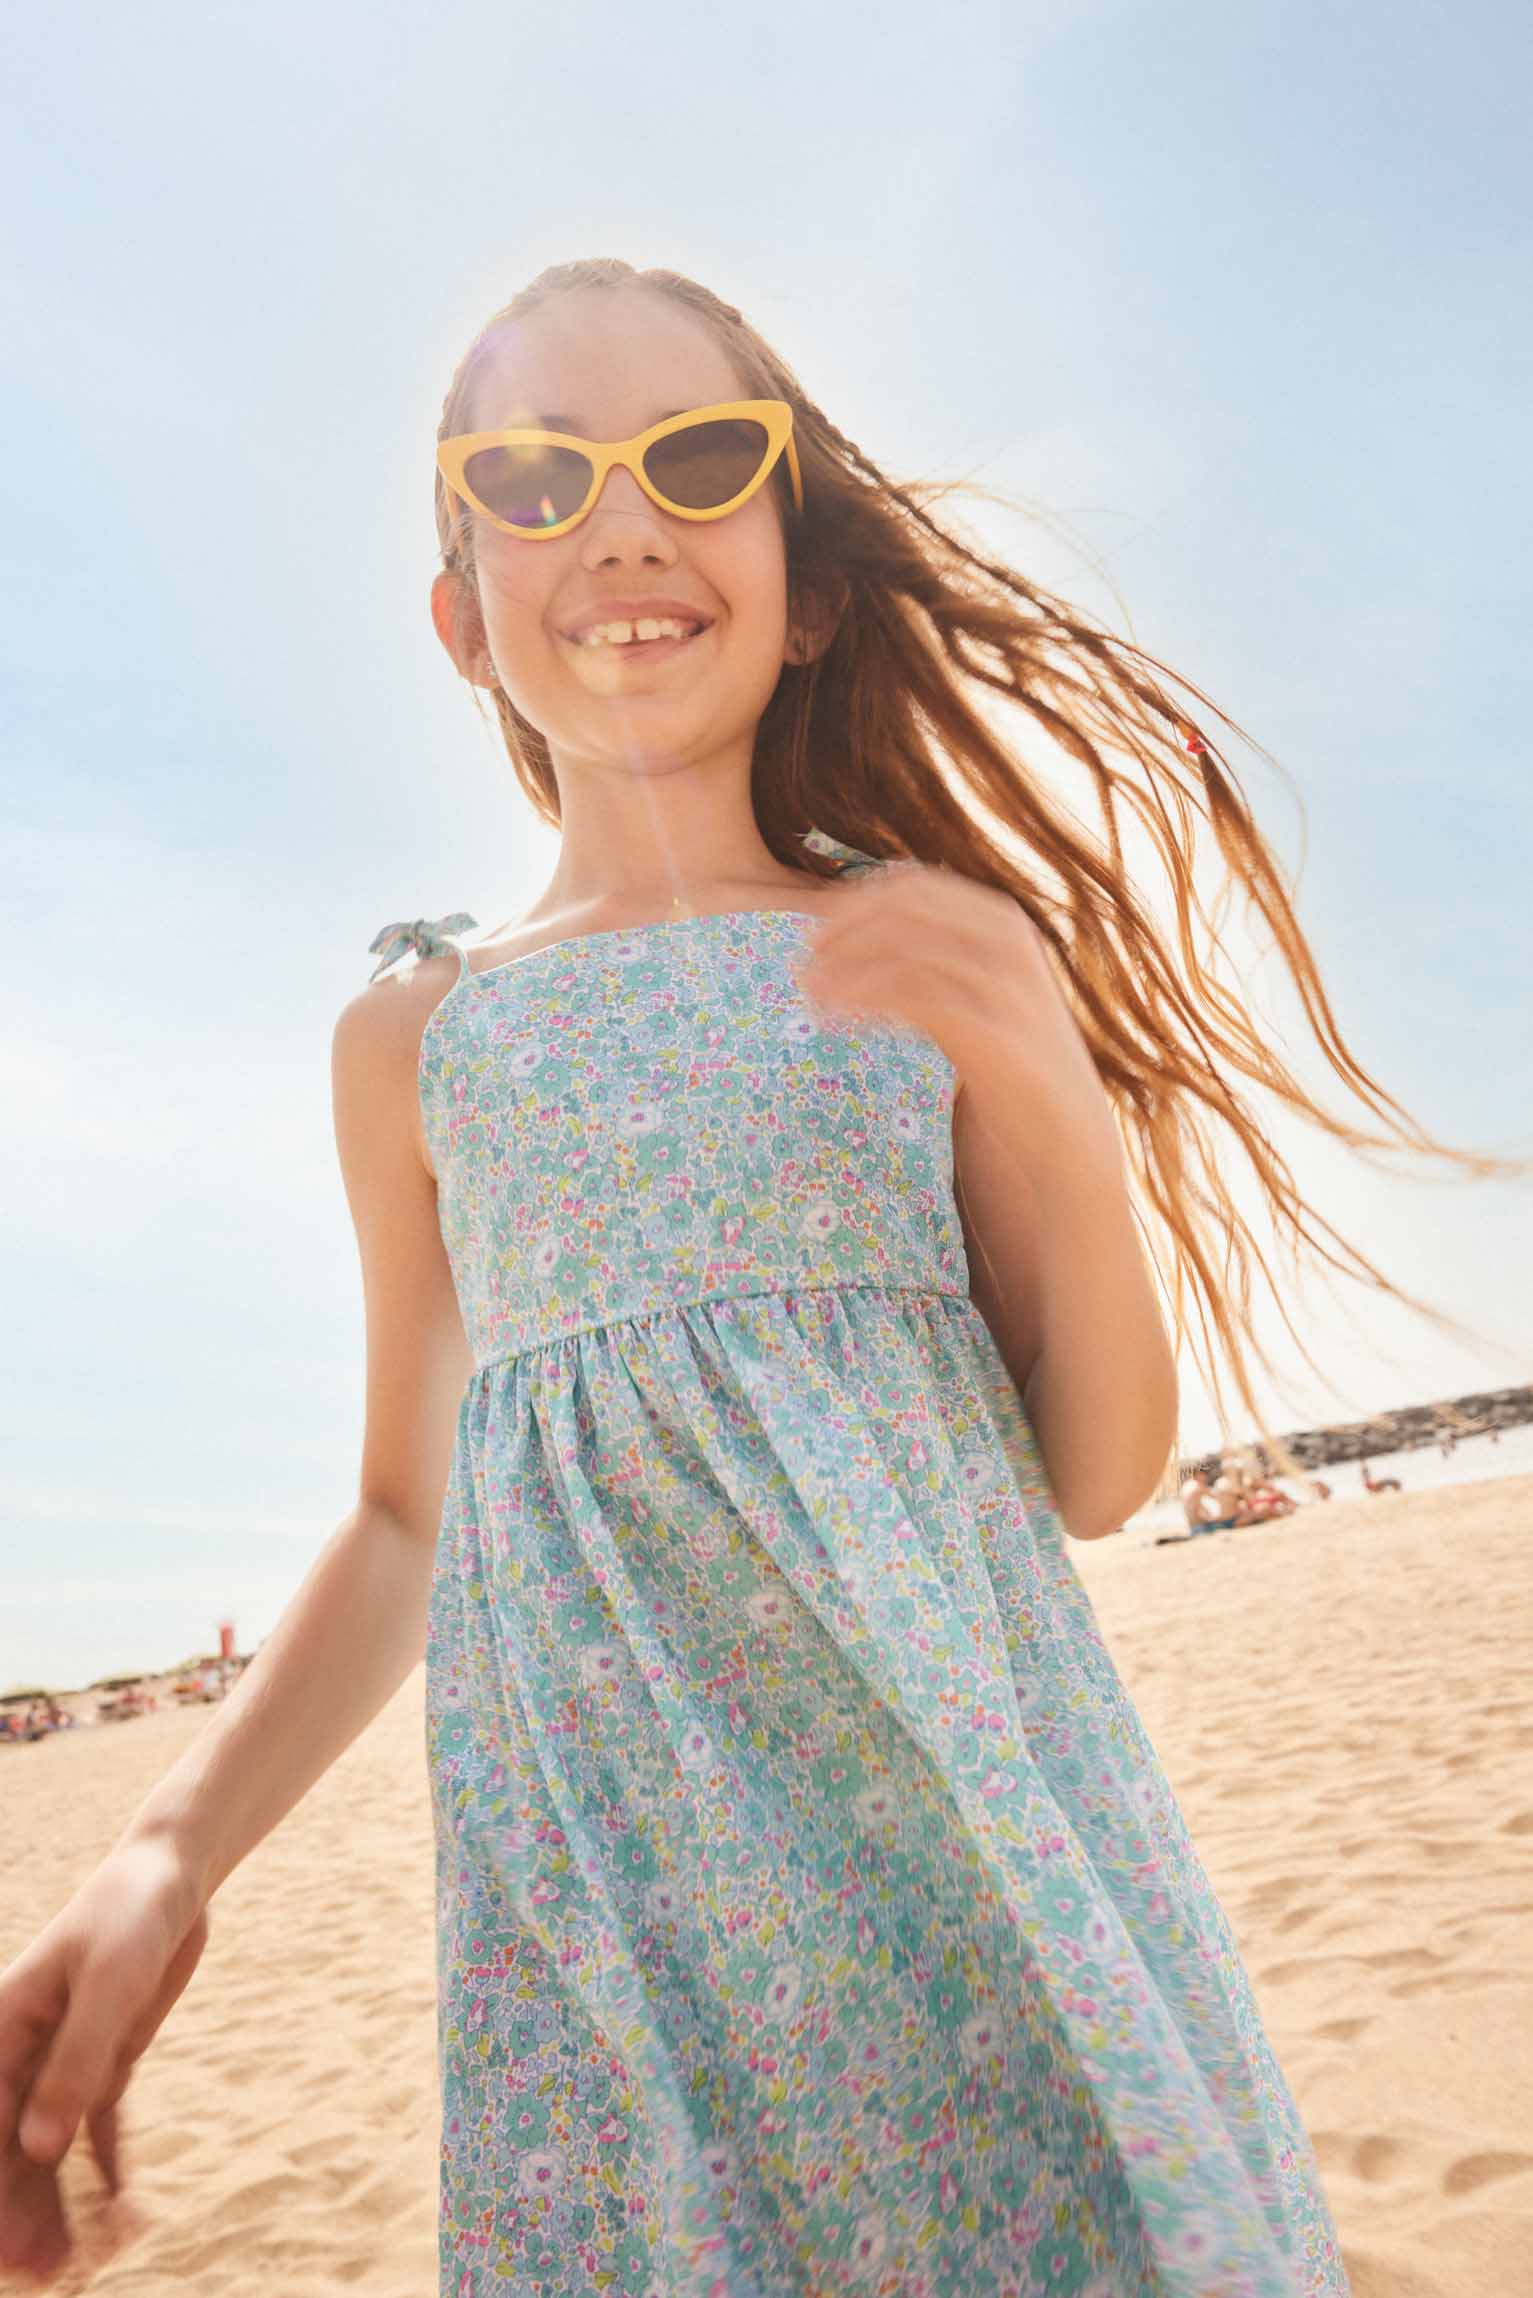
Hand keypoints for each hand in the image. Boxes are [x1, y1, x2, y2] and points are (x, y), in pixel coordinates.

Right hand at [0, 1837, 208, 2284]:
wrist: (173, 1874)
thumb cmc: (132, 1913)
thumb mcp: (110, 1982)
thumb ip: (76, 2062)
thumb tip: (39, 2148)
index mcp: (1, 2031)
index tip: (6, 2253)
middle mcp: (23, 2054)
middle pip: (10, 2150)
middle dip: (22, 2215)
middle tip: (51, 2275)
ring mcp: (63, 2060)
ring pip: (49, 2149)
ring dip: (60, 2205)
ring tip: (83, 2262)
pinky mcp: (104, 2060)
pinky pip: (98, 2126)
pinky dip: (108, 2166)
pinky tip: (123, 2206)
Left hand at [793, 862, 1117, 1166]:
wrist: (1065, 1131)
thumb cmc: (1006, 1060)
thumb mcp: (973, 990)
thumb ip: (932, 954)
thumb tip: (853, 927)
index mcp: (1000, 920)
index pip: (913, 885)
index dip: (854, 901)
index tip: (812, 932)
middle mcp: (1008, 940)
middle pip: (903, 910)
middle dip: (843, 933)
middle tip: (802, 968)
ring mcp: (1006, 983)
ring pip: (904, 952)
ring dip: (845, 970)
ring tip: (810, 999)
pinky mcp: (996, 1030)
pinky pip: (914, 998)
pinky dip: (866, 1002)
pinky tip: (837, 1021)